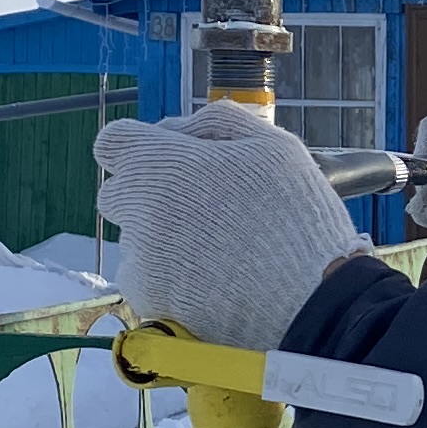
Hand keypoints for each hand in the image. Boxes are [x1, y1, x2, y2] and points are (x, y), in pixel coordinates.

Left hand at [94, 103, 369, 349]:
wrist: (312, 304)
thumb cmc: (298, 218)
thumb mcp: (274, 146)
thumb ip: (217, 123)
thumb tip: (176, 129)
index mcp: (163, 165)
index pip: (114, 143)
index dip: (140, 147)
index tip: (169, 161)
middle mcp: (139, 211)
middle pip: (117, 193)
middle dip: (148, 194)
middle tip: (201, 207)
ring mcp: (141, 259)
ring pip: (134, 239)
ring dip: (161, 238)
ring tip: (218, 250)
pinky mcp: (148, 300)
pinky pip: (145, 279)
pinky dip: (167, 278)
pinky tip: (209, 279)